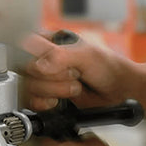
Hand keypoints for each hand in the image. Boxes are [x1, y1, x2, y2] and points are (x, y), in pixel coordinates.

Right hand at [22, 33, 145, 119]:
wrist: (117, 90)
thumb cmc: (108, 67)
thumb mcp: (86, 55)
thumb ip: (60, 57)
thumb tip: (38, 66)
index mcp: (51, 41)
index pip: (28, 46)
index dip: (40, 57)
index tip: (58, 63)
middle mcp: (44, 59)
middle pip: (28, 70)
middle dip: (53, 78)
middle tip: (73, 75)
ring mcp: (44, 79)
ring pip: (29, 87)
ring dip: (53, 91)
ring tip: (73, 87)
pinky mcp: (44, 96)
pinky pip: (31, 101)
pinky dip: (44, 103)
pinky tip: (57, 101)